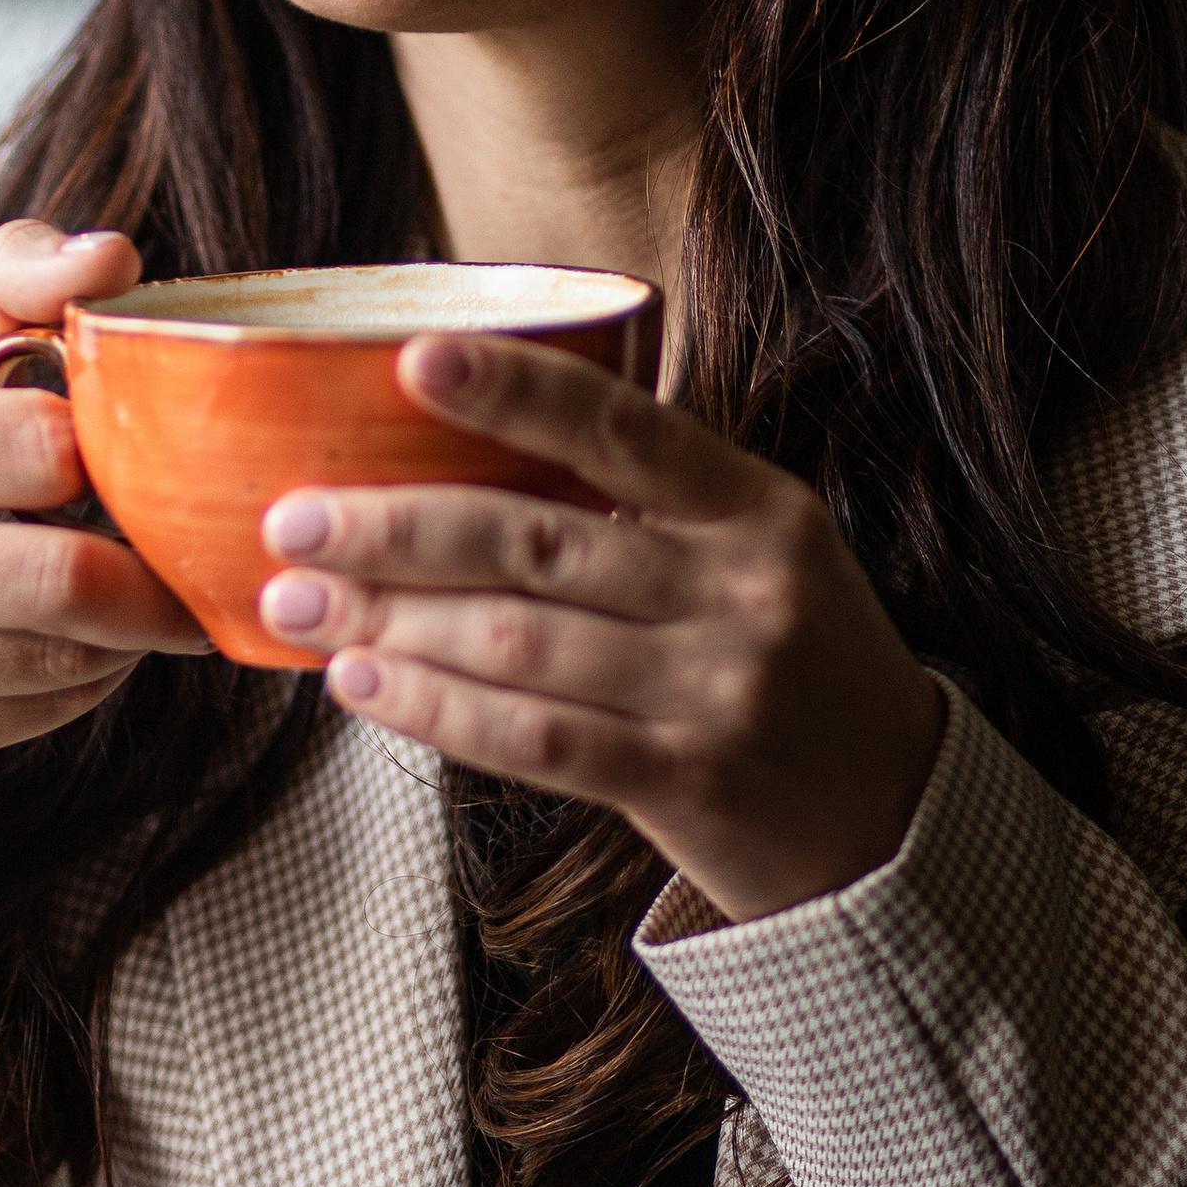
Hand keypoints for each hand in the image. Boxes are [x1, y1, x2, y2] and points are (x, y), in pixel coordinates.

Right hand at [0, 222, 208, 824]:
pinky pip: (42, 716)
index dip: (113, 450)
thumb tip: (111, 258)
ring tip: (151, 595)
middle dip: (155, 575)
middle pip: (60, 581)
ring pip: (62, 660)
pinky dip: (93, 680)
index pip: (36, 449)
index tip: (148, 452)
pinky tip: (96, 641)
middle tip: (199, 557)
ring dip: (133, 632)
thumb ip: (27, 276)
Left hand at [256, 335, 943, 922]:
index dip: (516, 389)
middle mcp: (744, 590)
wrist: (895, 826)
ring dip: (391, 621)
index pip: (624, 429)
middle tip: (292, 517)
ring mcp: (720, 689)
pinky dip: (436, 708)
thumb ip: (650, 510)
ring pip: (519, 641)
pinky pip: (535, 736)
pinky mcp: (690, 781)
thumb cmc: (795, 672)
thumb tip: (463, 455)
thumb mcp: (761, 560)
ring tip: (300, 605)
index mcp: (759, 509)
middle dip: (396, 527)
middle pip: (539, 539)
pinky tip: (364, 685)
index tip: (412, 360)